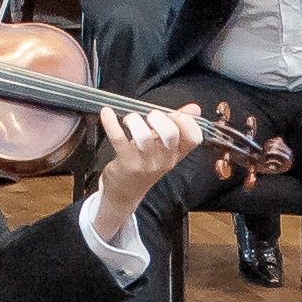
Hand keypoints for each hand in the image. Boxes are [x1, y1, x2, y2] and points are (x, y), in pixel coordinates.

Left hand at [88, 97, 205, 225]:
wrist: (125, 192)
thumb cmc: (145, 164)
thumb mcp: (164, 148)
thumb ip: (178, 126)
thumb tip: (194, 108)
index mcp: (177, 154)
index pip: (194, 138)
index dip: (187, 122)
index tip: (175, 114)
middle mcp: (164, 160)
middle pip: (171, 134)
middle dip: (160, 117)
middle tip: (150, 117)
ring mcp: (145, 163)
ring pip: (144, 137)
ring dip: (135, 121)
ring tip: (130, 119)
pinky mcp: (126, 163)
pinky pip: (118, 139)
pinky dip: (111, 123)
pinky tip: (107, 113)